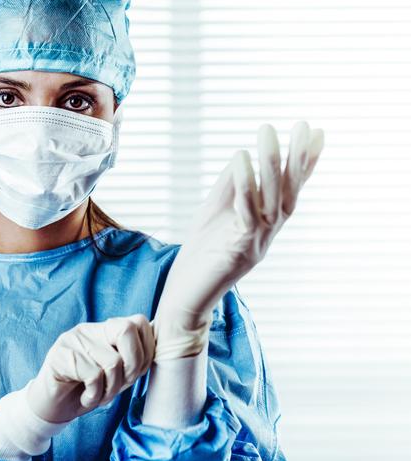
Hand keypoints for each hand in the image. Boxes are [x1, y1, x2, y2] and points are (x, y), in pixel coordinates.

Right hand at [27, 314, 154, 422]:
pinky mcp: (59, 355)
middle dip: (132, 366)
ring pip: (112, 361)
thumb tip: (159, 349)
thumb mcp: (116, 376)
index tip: (133, 375)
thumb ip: (133, 360)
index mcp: (104, 329)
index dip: (146, 351)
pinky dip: (94, 395)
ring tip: (98, 395)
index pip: (138, 322)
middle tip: (119, 386)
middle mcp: (88, 329)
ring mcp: (72, 339)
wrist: (50, 408)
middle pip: (127, 330)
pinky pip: (93, 376)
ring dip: (110, 389)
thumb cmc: (87, 391)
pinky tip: (86, 398)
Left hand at [153, 121, 324, 360]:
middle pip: (290, 192)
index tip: (314, 132)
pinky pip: (247, 212)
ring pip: (273, 200)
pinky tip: (241, 158)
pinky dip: (245, 184)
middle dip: (298, 158)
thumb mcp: (216, 212)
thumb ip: (231, 187)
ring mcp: (258, 242)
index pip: (290, 189)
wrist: (186, 295)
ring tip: (268, 131)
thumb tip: (242, 155)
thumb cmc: (200, 253)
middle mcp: (268, 233)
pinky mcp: (241, 250)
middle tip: (302, 124)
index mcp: (265, 223)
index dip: (304, 162)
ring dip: (272, 163)